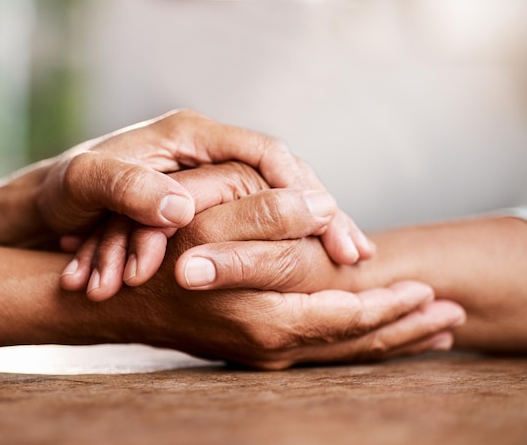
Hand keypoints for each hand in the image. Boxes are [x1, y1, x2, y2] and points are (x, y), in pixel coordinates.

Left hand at [52, 110, 371, 299]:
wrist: (47, 208)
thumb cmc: (65, 192)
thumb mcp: (86, 186)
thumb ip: (128, 191)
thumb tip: (182, 209)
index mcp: (190, 136)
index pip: (265, 153)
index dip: (301, 189)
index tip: (330, 226)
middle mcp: (208, 154)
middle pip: (282, 178)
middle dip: (320, 216)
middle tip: (356, 255)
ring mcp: (210, 181)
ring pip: (275, 202)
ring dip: (308, 235)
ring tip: (345, 266)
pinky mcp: (207, 207)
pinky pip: (255, 223)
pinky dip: (281, 246)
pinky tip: (303, 269)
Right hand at [100, 179, 464, 368]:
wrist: (114, 301)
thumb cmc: (153, 260)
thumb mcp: (207, 228)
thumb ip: (268, 218)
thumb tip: (321, 209)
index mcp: (267, 317)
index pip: (349, 317)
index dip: (392, 305)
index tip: (429, 290)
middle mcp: (269, 345)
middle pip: (352, 345)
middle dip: (403, 331)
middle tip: (448, 322)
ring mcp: (260, 352)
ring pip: (338, 352)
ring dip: (385, 341)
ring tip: (425, 334)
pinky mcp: (251, 347)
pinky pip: (318, 350)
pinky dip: (352, 344)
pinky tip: (365, 336)